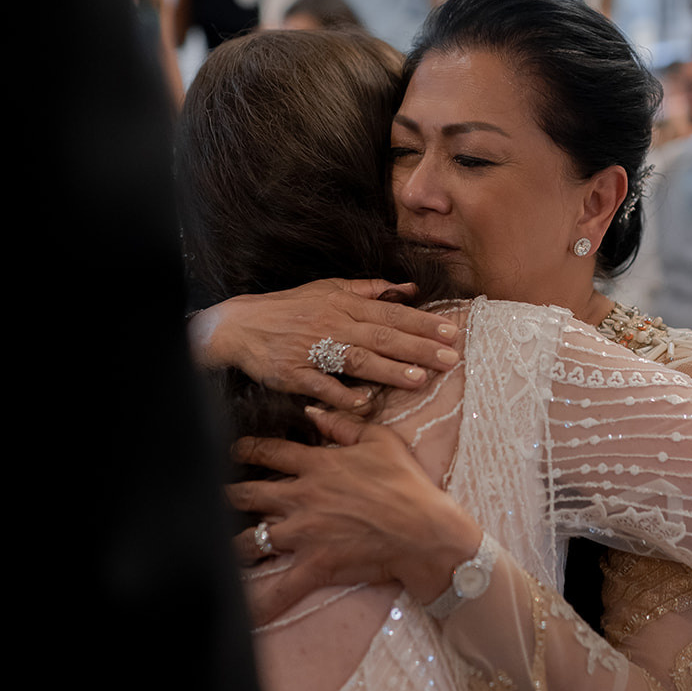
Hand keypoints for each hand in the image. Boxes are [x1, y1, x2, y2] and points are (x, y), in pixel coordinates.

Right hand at [188, 280, 460, 409]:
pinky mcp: (294, 373)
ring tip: (420, 380)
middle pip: (382, 336)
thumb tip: (408, 287)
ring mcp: (313, 349)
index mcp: (344, 304)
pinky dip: (343, 394)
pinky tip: (366, 403)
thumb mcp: (328, 288)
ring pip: (357, 359)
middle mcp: (333, 324)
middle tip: (450, 358)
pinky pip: (322, 385)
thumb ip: (369, 289)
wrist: (240, 325)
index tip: (452, 332)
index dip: (422, 323)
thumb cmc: (290, 307)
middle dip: (418, 348)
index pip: (391, 313)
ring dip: (389, 370)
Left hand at [229, 408, 481, 621]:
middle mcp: (302, 497)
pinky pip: (280, 589)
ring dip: (233, 544)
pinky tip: (241, 616)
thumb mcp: (380, 441)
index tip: (231, 450)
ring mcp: (305, 533)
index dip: (246, 449)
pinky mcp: (315, 565)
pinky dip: (260, 603)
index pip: (270, 453)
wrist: (425, 530)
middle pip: (249, 494)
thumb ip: (342, 425)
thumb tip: (312, 413)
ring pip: (254, 539)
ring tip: (216, 549)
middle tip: (210, 498)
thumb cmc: (407, 483)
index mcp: (317, 465)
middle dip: (226, 495)